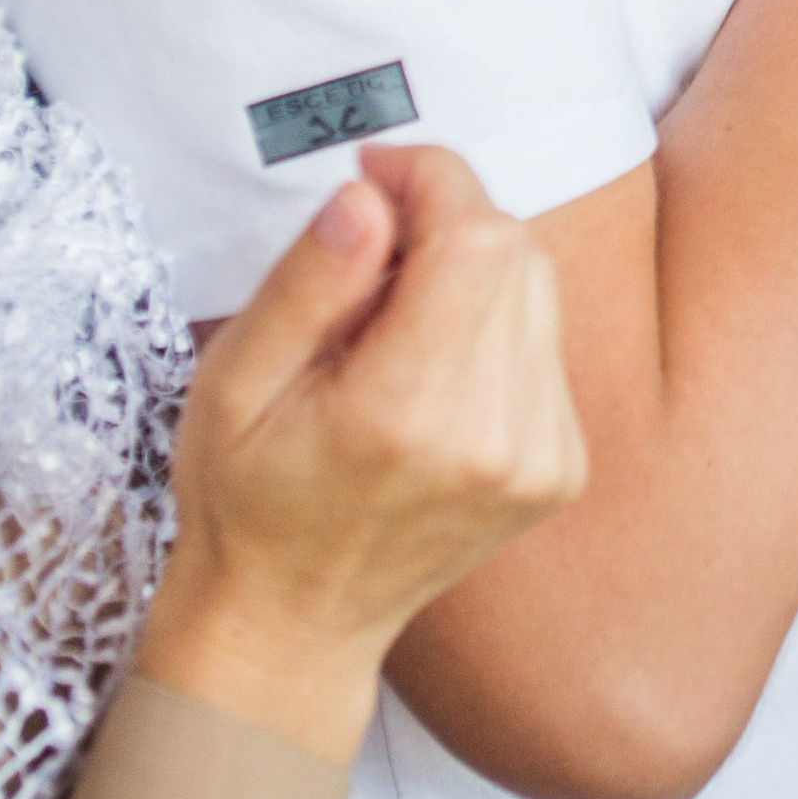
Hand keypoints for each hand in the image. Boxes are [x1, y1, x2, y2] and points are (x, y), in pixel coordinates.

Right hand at [137, 149, 585, 763]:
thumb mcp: (234, 382)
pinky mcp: (563, 468)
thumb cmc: (248, 500)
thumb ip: (308, 282)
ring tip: (391, 326)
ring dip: (472, 271)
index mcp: (408, 414)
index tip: (375, 176)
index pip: (477, 240)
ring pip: (538, 288)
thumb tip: (368, 198)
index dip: (432, 180)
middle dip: (447, 221)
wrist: (294, 623)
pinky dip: (494, 327)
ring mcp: (542, 460)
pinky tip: (431, 372)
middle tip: (367, 256)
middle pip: (515, 252)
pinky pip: (545, 344)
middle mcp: (496, 438)